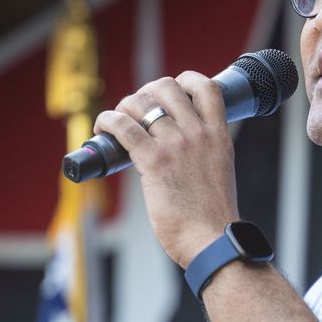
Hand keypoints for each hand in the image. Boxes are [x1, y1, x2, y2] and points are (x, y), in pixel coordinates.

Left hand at [93, 72, 240, 266]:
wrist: (213, 241)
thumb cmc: (213, 218)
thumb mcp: (219, 173)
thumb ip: (203, 156)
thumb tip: (178, 156)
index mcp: (219, 136)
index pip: (207, 87)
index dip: (185, 80)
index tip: (172, 90)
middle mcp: (199, 134)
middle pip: (167, 87)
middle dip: (147, 92)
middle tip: (137, 109)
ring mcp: (177, 145)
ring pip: (141, 103)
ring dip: (124, 106)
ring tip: (117, 120)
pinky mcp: (154, 161)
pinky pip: (123, 127)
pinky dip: (107, 121)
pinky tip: (102, 127)